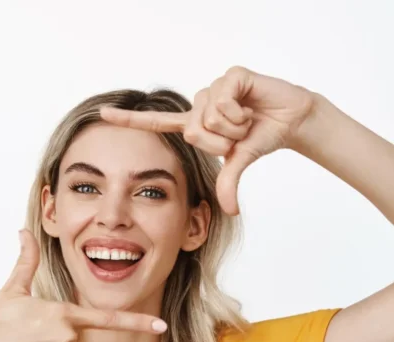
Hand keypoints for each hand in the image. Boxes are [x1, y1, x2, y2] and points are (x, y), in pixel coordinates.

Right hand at [0, 230, 167, 341]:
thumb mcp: (13, 290)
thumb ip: (27, 261)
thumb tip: (24, 231)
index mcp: (62, 313)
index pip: (106, 318)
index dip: (137, 321)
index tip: (161, 325)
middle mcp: (66, 337)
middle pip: (72, 337)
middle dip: (53, 337)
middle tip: (24, 336)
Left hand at [100, 66, 315, 214]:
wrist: (292, 120)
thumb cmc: (262, 137)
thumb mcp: (239, 163)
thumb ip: (227, 182)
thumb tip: (231, 212)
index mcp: (195, 124)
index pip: (156, 122)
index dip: (129, 119)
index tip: (102, 113)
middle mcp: (200, 104)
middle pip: (193, 131)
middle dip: (220, 142)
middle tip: (239, 135)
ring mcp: (214, 88)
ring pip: (209, 118)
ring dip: (233, 129)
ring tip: (247, 120)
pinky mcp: (231, 76)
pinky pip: (225, 103)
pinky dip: (241, 114)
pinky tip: (252, 107)